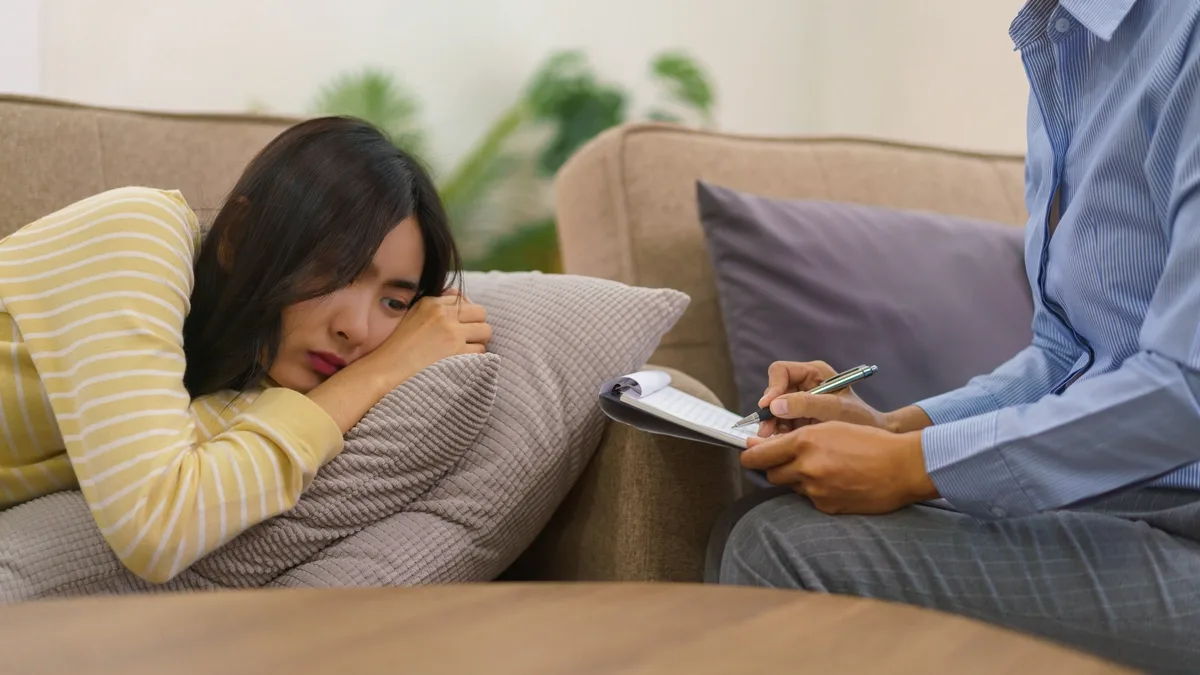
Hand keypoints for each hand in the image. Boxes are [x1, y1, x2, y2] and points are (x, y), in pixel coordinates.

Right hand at [363, 291, 492, 386]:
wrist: (385, 372)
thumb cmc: (397, 348)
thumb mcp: (413, 317)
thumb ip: (437, 306)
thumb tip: (464, 299)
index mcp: (431, 303)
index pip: (464, 300)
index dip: (466, 315)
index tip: (460, 327)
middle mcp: (443, 314)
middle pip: (481, 313)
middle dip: (477, 326)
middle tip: (466, 340)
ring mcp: (452, 333)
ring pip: (485, 332)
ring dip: (477, 343)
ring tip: (460, 353)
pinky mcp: (458, 353)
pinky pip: (481, 351)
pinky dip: (474, 359)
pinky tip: (458, 363)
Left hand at [740, 422, 937, 513]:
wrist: (903, 466)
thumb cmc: (870, 440)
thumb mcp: (830, 426)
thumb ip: (796, 437)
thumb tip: (761, 446)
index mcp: (804, 441)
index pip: (758, 455)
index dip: (750, 456)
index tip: (750, 454)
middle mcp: (806, 467)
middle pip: (771, 474)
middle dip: (775, 468)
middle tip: (790, 461)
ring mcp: (816, 490)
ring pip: (792, 487)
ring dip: (799, 479)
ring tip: (825, 468)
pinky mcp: (827, 506)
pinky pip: (811, 500)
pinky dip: (818, 492)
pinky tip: (838, 482)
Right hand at [757, 361, 888, 436]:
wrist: (874, 437)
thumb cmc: (860, 418)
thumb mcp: (835, 409)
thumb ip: (806, 404)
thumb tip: (774, 405)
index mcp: (814, 373)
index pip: (781, 371)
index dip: (772, 387)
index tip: (768, 407)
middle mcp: (804, 383)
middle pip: (775, 391)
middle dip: (770, 412)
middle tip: (767, 432)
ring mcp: (800, 401)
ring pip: (775, 409)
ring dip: (773, 424)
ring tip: (776, 440)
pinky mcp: (799, 417)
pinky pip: (781, 422)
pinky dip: (780, 433)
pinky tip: (784, 442)